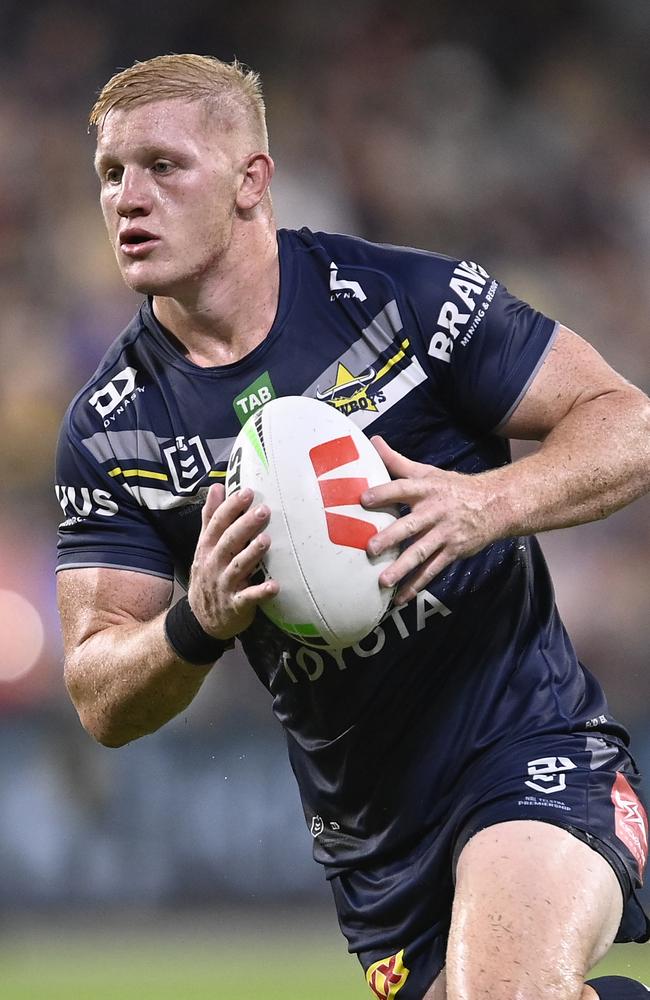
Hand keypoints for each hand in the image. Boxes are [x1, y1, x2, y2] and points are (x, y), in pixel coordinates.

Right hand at [188, 484, 278, 639]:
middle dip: (244, 525)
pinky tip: (275, 586)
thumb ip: (211, 518)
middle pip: (228, 541)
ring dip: (251, 554)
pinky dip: (261, 592)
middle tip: (264, 510)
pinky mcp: (235, 605)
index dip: (231, 507)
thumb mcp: (204, 546)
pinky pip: (248, 598)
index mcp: (208, 548)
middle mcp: (214, 564)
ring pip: (238, 567)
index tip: (247, 492)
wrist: (202, 619)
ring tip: (267, 540)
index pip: (217, 524)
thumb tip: (216, 487)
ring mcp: (224, 585)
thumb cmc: (209, 575)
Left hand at [361, 437, 499, 602]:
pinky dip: (416, 585)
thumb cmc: (453, 488)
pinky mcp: (453, 551)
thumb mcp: (428, 471)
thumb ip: (397, 461)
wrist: (495, 505)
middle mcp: (434, 511)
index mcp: (426, 489)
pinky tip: (400, 597)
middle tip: (370, 548)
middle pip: (410, 525)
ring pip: (421, 552)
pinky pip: (432, 570)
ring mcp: (444, 534)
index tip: (363, 498)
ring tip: (382, 581)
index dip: (383, 493)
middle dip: (391, 537)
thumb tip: (373, 441)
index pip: (402, 488)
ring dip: (402, 568)